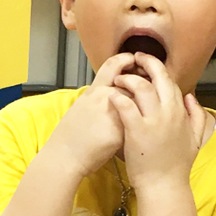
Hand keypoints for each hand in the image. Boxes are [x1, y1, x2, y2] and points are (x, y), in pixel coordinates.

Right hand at [43, 53, 136, 178]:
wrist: (65, 156)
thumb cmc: (69, 136)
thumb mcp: (80, 107)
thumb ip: (98, 97)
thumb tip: (113, 93)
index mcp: (93, 91)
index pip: (112, 65)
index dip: (125, 59)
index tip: (135, 59)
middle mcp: (103, 97)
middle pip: (132, 83)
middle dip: (143, 84)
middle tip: (150, 87)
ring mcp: (114, 113)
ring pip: (138, 102)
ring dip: (145, 106)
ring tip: (148, 112)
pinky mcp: (122, 130)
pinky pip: (139, 122)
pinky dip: (142, 125)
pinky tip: (143, 130)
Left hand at [109, 53, 206, 190]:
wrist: (164, 186)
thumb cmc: (177, 165)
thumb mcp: (196, 139)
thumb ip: (197, 116)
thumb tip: (191, 97)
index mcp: (181, 112)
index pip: (170, 81)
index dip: (158, 70)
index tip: (148, 65)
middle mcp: (169, 112)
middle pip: (158, 77)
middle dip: (146, 62)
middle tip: (134, 58)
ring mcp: (153, 120)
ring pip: (141, 86)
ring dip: (129, 78)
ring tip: (119, 79)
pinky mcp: (137, 130)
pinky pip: (125, 105)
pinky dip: (118, 96)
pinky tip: (111, 95)